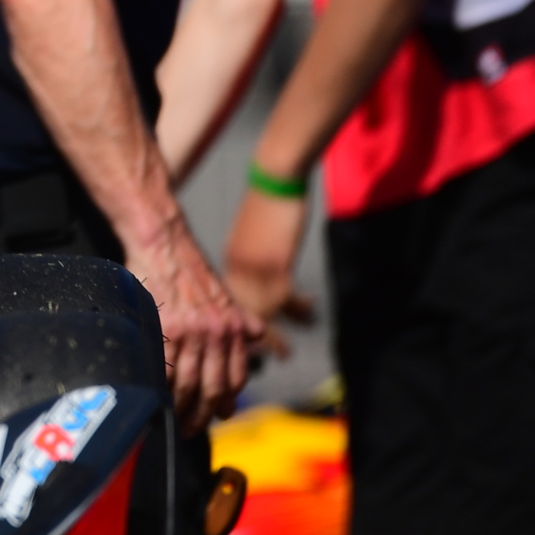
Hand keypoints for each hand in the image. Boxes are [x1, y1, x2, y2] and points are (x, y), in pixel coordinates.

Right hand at [125, 215, 263, 432]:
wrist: (164, 242)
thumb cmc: (189, 268)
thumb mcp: (224, 294)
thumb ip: (240, 319)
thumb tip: (259, 336)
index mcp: (233, 327)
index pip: (235, 376)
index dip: (227, 401)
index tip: (217, 415)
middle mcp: (216, 332)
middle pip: (212, 387)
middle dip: (202, 413)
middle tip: (192, 429)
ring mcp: (190, 332)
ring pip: (188, 383)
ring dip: (181, 408)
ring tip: (173, 421)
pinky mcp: (164, 328)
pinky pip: (164, 369)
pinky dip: (161, 390)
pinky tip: (156, 399)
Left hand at [224, 188, 317, 359]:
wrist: (274, 177)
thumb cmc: (265, 204)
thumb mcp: (250, 238)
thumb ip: (248, 263)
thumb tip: (257, 285)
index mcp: (228, 263)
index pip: (226, 308)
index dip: (235, 331)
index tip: (244, 349)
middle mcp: (237, 269)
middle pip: (238, 318)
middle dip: (252, 342)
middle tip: (266, 358)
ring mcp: (255, 269)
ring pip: (261, 315)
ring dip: (276, 337)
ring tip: (286, 353)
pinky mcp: (276, 264)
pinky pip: (284, 301)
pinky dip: (297, 312)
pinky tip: (308, 314)